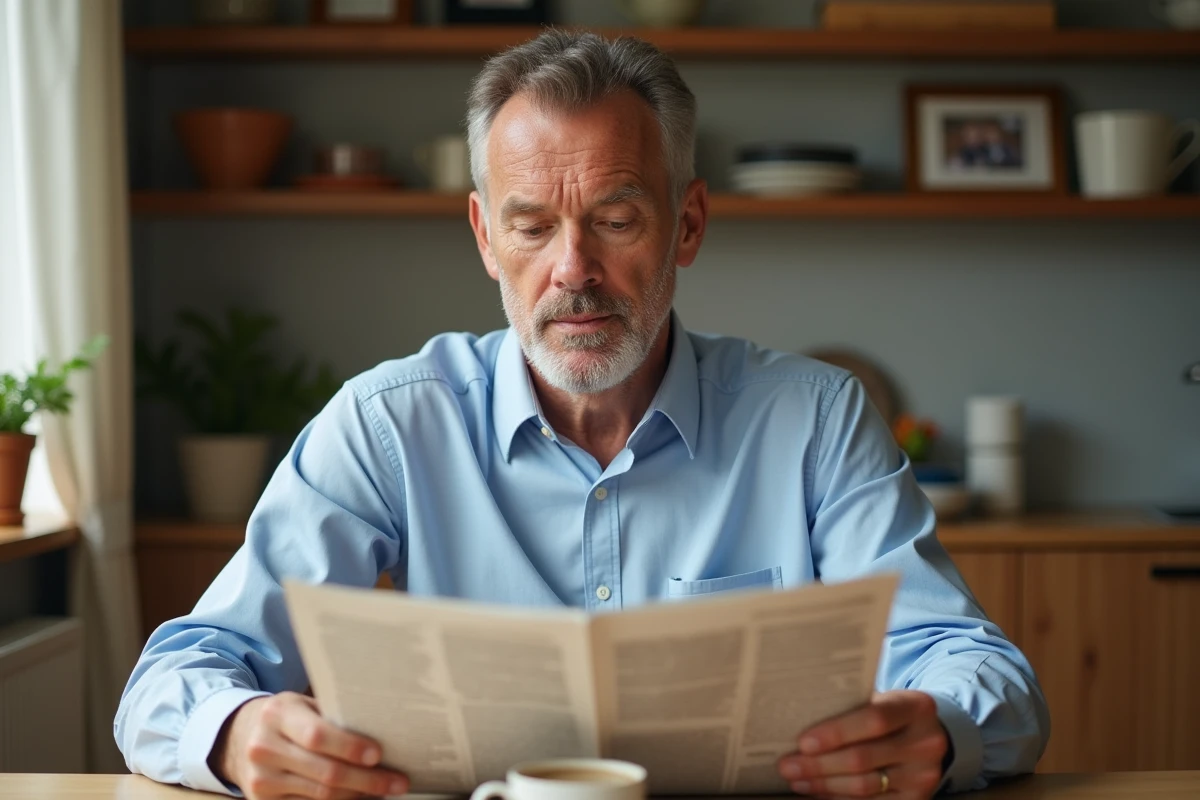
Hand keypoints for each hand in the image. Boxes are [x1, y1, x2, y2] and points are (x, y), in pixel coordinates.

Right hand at [211, 691, 409, 798]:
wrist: (240, 737)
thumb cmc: (286, 717)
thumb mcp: (301, 705)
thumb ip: (331, 716)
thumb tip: (382, 728)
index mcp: (277, 715)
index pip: (316, 736)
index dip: (350, 747)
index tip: (379, 754)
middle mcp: (264, 748)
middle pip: (324, 773)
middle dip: (367, 780)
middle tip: (398, 781)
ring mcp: (261, 780)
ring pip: (321, 796)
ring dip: (358, 795)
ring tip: (386, 790)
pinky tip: (360, 798)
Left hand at [776, 690, 947, 798]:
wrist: (929, 736)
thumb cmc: (891, 713)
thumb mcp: (882, 699)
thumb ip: (851, 706)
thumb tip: (798, 718)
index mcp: (917, 707)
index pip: (874, 719)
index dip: (836, 733)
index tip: (803, 742)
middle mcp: (926, 742)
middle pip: (863, 758)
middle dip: (819, 764)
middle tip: (787, 765)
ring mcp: (924, 775)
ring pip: (864, 785)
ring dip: (824, 784)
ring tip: (797, 778)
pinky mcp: (917, 799)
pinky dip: (840, 798)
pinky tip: (819, 791)